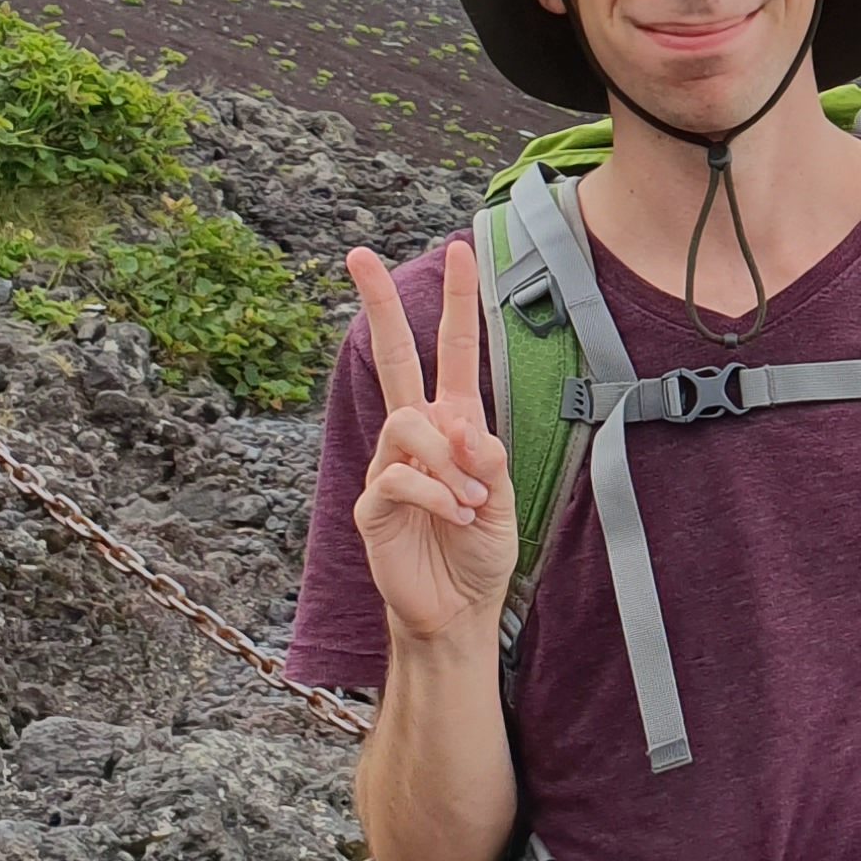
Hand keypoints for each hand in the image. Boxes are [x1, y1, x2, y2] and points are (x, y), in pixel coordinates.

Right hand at [345, 238, 516, 648]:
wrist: (457, 610)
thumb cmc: (479, 551)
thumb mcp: (503, 498)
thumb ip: (489, 457)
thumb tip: (463, 426)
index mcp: (454, 425)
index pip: (450, 353)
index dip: (457, 304)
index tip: (460, 250)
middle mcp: (416, 437)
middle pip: (391, 359)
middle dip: (378, 305)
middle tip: (357, 255)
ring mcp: (388, 467)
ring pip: (408, 424)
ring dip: (448, 459)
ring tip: (470, 499)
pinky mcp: (372, 504)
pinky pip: (400, 479)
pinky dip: (436, 495)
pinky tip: (455, 516)